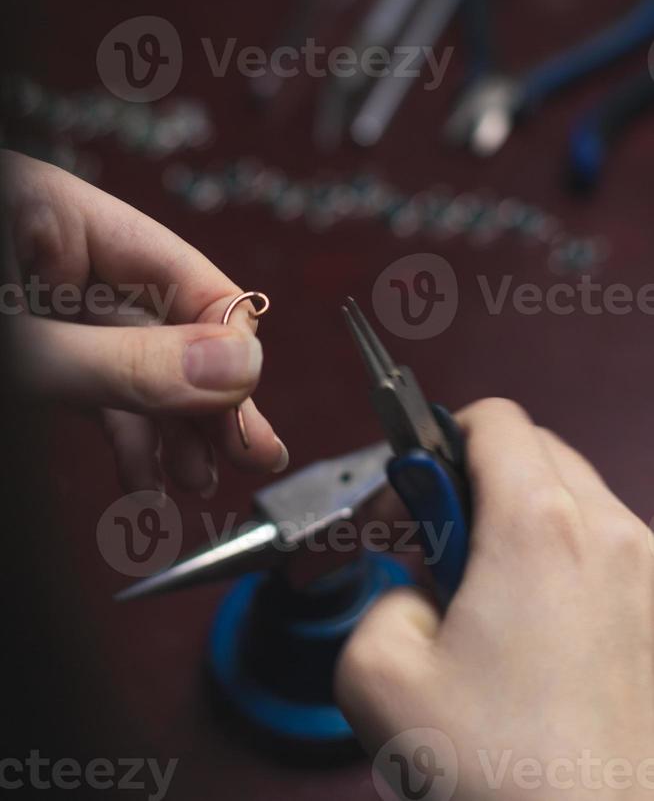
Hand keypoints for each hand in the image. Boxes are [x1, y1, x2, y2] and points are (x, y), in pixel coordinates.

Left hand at [2, 150, 287, 495]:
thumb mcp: (21, 350)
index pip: (183, 271)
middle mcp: (60, 251)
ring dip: (171, 428)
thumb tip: (239, 368)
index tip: (246, 407)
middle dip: (204, 400)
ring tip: (198, 479)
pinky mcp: (37, 342)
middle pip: (168, 324)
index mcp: (54, 212)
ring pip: (137, 363)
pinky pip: (97, 384)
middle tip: (248, 453)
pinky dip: (125, 433)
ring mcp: (47, 300)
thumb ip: (125, 363)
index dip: (226, 343)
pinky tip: (149, 475)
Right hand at [336, 398, 653, 800]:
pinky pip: (605, 549)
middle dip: (476, 481)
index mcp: (539, 528)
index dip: (438, 441)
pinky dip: (563, 561)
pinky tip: (537, 634)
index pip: (493, 420)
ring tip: (490, 601)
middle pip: (535, 451)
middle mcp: (609, 535)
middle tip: (441, 549)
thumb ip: (382, 598)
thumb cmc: (505, 773)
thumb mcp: (379, 677)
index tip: (415, 497)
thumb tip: (423, 594)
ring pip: (575, 497)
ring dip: (522, 522)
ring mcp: (650, 574)